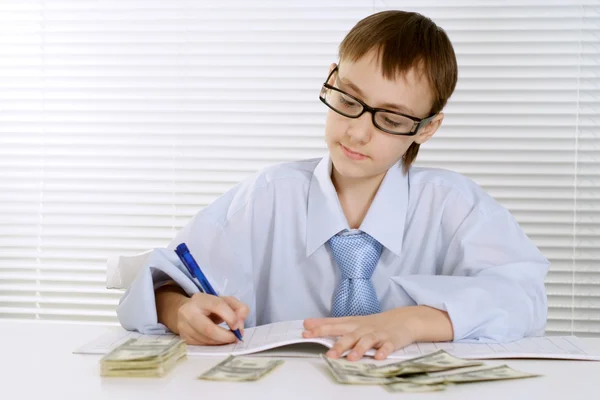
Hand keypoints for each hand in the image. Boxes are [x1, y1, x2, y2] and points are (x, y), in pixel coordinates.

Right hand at [176, 293, 248, 345]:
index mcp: (201, 299)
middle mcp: (188, 312)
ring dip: (221, 342)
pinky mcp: (184, 338)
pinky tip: (218, 341)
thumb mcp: (226, 301)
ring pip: (205, 340)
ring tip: (228, 339)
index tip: (237, 326)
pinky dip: (213, 345)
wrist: (187, 311)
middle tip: (235, 338)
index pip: (217, 306)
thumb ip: (239, 308)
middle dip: (225, 336)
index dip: (230, 317)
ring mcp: (184, 326)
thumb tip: (240, 323)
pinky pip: (202, 346)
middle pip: (208, 329)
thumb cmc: (210, 307)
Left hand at [302, 306, 452, 360]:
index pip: (334, 325)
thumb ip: (329, 324)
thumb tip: (307, 324)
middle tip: (328, 354)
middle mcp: (363, 329)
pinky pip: (387, 346)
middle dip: (339, 345)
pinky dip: (383, 351)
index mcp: (352, 324)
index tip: (305, 332)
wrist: (403, 319)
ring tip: (351, 358)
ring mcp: (377, 334)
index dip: (320, 329)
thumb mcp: (350, 321)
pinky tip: (379, 357)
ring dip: (359, 349)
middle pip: (349, 335)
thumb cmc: (373, 323)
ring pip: (367, 341)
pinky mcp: (391, 341)